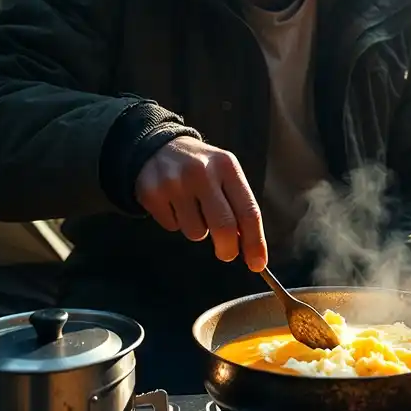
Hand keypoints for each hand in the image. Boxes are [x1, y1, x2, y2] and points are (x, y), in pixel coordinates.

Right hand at [134, 136, 267, 271]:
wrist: (159, 147)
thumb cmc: (201, 168)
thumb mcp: (224, 173)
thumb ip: (238, 205)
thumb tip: (250, 248)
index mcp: (227, 166)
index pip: (248, 211)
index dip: (255, 242)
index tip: (258, 264)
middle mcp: (201, 172)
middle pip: (224, 226)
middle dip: (228, 249)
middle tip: (227, 254)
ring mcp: (175, 182)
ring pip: (196, 232)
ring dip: (198, 230)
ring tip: (192, 209)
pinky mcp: (152, 193)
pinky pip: (172, 227)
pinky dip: (176, 222)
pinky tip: (173, 203)